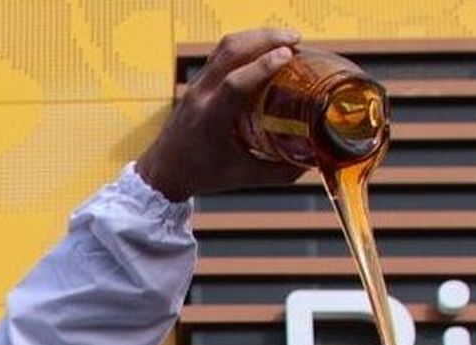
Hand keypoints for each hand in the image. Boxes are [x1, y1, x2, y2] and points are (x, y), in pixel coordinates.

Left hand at [136, 27, 308, 201]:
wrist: (162, 171)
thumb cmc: (200, 175)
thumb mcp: (241, 176)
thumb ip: (278, 171)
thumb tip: (313, 161)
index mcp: (209, 120)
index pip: (234, 83)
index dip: (262, 66)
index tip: (289, 55)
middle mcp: (200, 97)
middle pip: (230, 52)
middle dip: (265, 39)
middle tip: (296, 40)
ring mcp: (196, 86)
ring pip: (224, 47)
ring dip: (256, 36)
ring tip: (285, 39)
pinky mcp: (197, 83)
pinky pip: (220, 53)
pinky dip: (244, 44)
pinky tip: (264, 48)